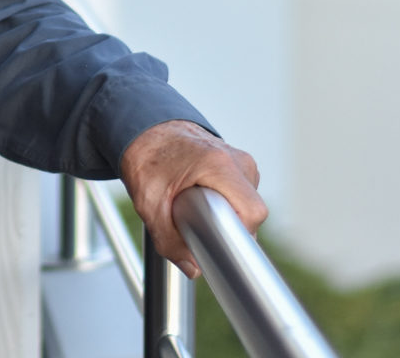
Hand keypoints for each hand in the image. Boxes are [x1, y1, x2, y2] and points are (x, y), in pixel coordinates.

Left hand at [117, 119, 264, 278]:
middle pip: (253, 211)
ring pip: (249, 204)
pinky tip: (206, 203)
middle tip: (201, 229)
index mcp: (218, 165)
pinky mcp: (238, 165)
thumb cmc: (147, 158)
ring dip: (228, 216)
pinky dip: (227, 204)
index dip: (237, 235)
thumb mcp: (149, 204)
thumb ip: (169, 240)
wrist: (147, 131)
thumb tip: (192, 268)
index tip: (219, 244)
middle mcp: (236, 160)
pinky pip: (243, 195)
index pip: (252, 212)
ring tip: (199, 211)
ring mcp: (241, 160)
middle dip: (229, 228)